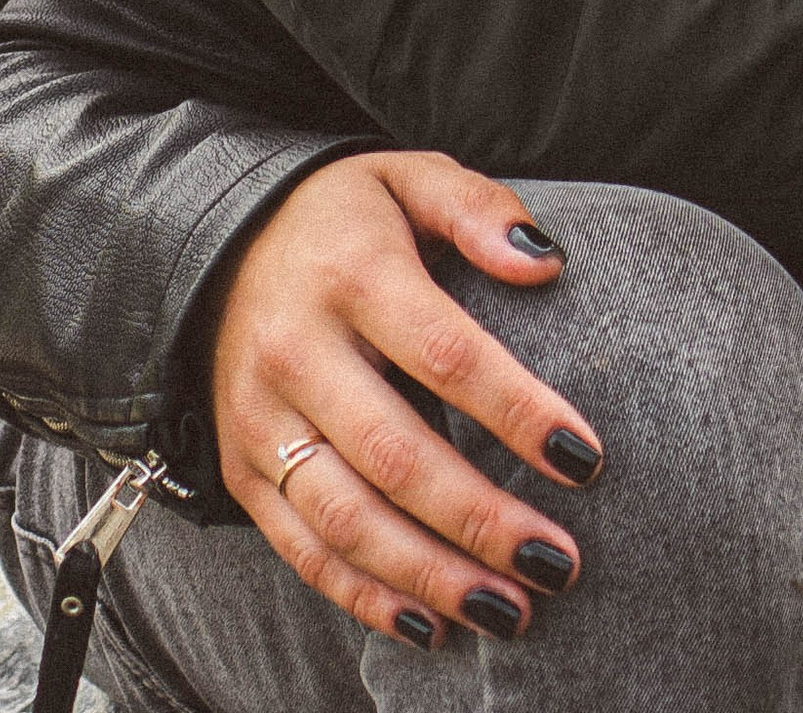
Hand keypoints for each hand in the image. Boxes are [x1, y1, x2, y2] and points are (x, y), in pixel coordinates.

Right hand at [209, 153, 601, 650]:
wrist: (217, 241)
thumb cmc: (343, 214)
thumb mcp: (407, 176)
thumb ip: (478, 208)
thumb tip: (546, 263)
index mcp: (351, 274)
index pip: (445, 354)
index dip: (517, 411)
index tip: (585, 458)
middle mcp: (298, 354)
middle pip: (397, 456)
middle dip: (482, 519)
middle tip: (559, 561)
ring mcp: (261, 420)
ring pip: (347, 520)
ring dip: (431, 577)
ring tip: (510, 610)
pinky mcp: (242, 470)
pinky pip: (302, 549)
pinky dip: (364, 597)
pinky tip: (429, 626)